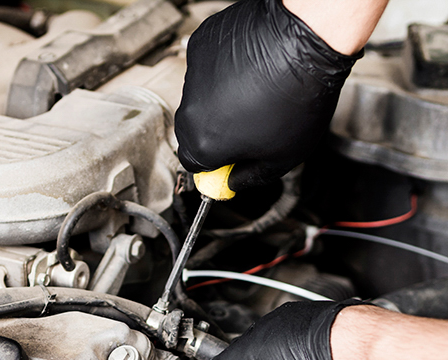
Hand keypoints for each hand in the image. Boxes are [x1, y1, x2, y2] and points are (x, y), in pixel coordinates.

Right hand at [175, 0, 361, 190]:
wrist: (306, 39)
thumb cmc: (298, 96)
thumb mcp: (282, 158)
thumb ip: (251, 178)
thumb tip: (235, 182)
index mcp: (204, 143)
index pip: (192, 165)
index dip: (212, 166)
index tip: (227, 162)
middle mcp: (190, 111)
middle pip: (191, 133)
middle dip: (214, 135)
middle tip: (245, 129)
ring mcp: (193, 76)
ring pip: (199, 100)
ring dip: (218, 103)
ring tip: (254, 94)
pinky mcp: (200, 48)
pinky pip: (206, 70)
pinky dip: (222, 74)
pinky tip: (248, 72)